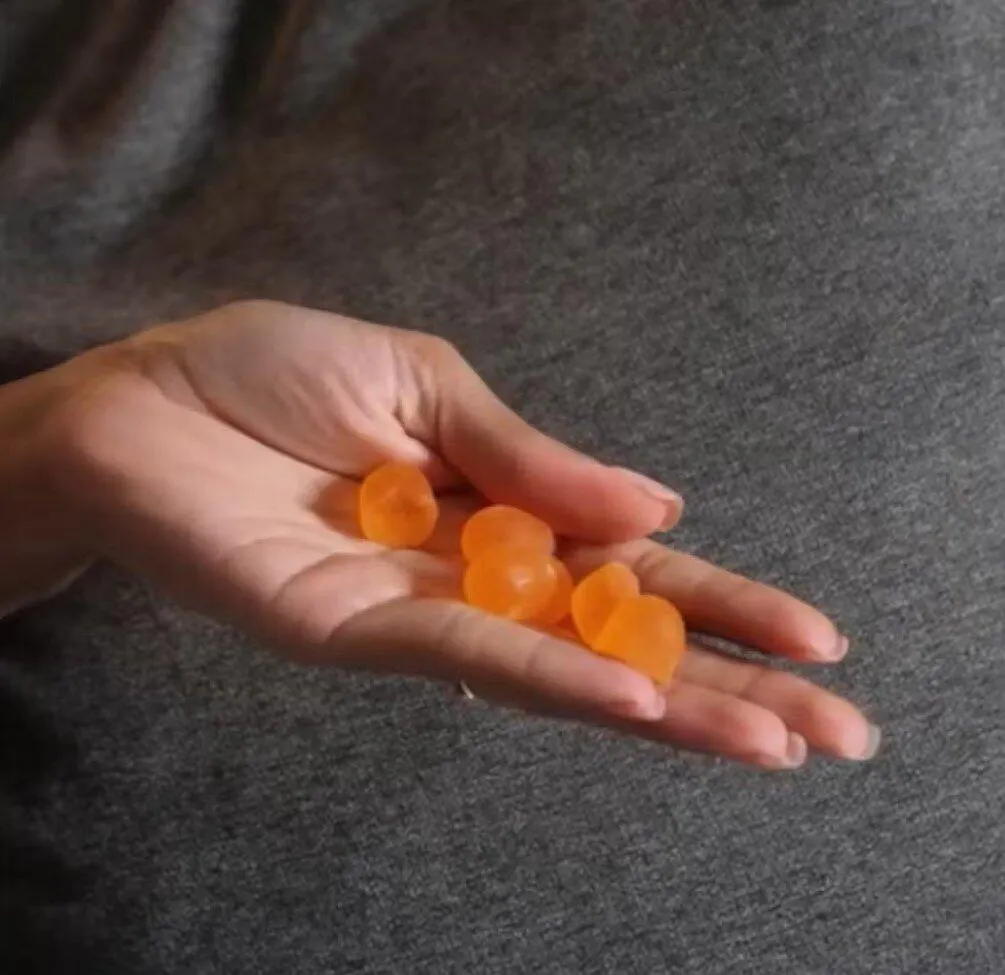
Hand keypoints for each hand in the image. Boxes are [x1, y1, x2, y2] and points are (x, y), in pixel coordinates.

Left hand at [28, 300, 875, 767]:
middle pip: (619, 639)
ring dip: (669, 708)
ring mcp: (419, 613)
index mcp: (498, 509)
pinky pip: (470, 653)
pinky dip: (555, 673)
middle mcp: (475, 575)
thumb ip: (533, 455)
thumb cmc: (270, 374)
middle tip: (837, 728)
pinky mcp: (354, 631)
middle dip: (728, 683)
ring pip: (562, 669)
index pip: (631, 568)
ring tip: (774, 743)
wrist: (142, 405)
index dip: (722, 602)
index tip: (812, 636)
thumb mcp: (426, 380)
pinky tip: (638, 703)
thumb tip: (657, 508)